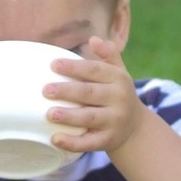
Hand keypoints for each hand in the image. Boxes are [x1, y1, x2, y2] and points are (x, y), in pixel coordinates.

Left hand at [44, 36, 148, 153]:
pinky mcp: (108, 140)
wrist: (135, 127)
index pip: (95, 70)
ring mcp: (114, 121)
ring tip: (50, 114)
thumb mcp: (118, 73)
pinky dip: (72, 142)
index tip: (53, 65)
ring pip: (90, 117)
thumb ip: (108, 55)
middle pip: (90, 93)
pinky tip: (55, 139)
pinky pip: (89, 142)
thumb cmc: (117, 94)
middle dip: (68, 91)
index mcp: (119, 79)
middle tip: (46, 90)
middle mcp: (119, 99)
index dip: (74, 67)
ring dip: (70, 116)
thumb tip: (93, 39)